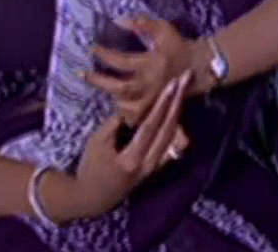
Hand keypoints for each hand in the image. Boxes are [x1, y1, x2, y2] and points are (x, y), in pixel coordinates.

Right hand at [46, 72, 191, 221]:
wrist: (93, 197)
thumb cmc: (91, 169)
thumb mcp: (97, 144)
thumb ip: (114, 125)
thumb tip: (129, 107)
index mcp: (133, 158)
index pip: (152, 126)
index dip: (162, 103)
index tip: (172, 84)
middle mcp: (149, 164)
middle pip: (168, 129)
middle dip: (177, 102)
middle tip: (186, 80)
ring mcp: (154, 167)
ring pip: (171, 136)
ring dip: (177, 112)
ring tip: (183, 91)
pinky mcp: (155, 167)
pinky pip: (169, 145)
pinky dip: (174, 127)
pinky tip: (178, 113)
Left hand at [85, 17, 195, 125]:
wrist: (200, 66)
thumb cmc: (179, 45)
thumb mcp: (163, 29)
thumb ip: (142, 24)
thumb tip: (118, 20)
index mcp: (151, 63)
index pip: (122, 61)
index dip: (105, 55)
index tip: (93, 49)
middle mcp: (151, 83)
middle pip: (120, 88)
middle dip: (99, 81)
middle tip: (84, 74)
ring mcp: (153, 99)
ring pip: (127, 107)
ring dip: (113, 98)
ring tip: (103, 88)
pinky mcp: (157, 108)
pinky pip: (137, 117)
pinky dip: (126, 113)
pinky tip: (118, 105)